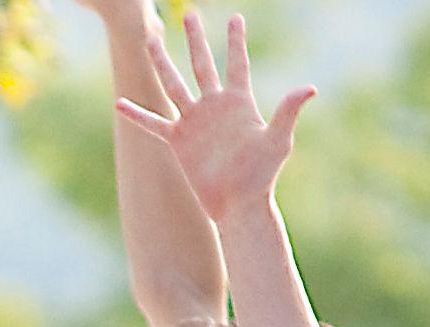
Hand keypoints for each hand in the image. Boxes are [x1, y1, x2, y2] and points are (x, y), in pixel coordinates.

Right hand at [111, 10, 311, 222]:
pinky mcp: (179, 142)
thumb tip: (309, 88)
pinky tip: (120, 104)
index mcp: (239, 102)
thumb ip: (287, 111)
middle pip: (202, 64)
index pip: (237, 64)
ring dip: (162, 63)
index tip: (235, 17)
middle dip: (195, 40)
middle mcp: (214, 107)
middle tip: (190, 14)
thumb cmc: (263, 175)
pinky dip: (138, 115)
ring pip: (174, 85)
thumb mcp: (277, 140)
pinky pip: (154, 124)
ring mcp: (195, 122)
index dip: (236, 40)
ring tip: (150, 41)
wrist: (239, 204)